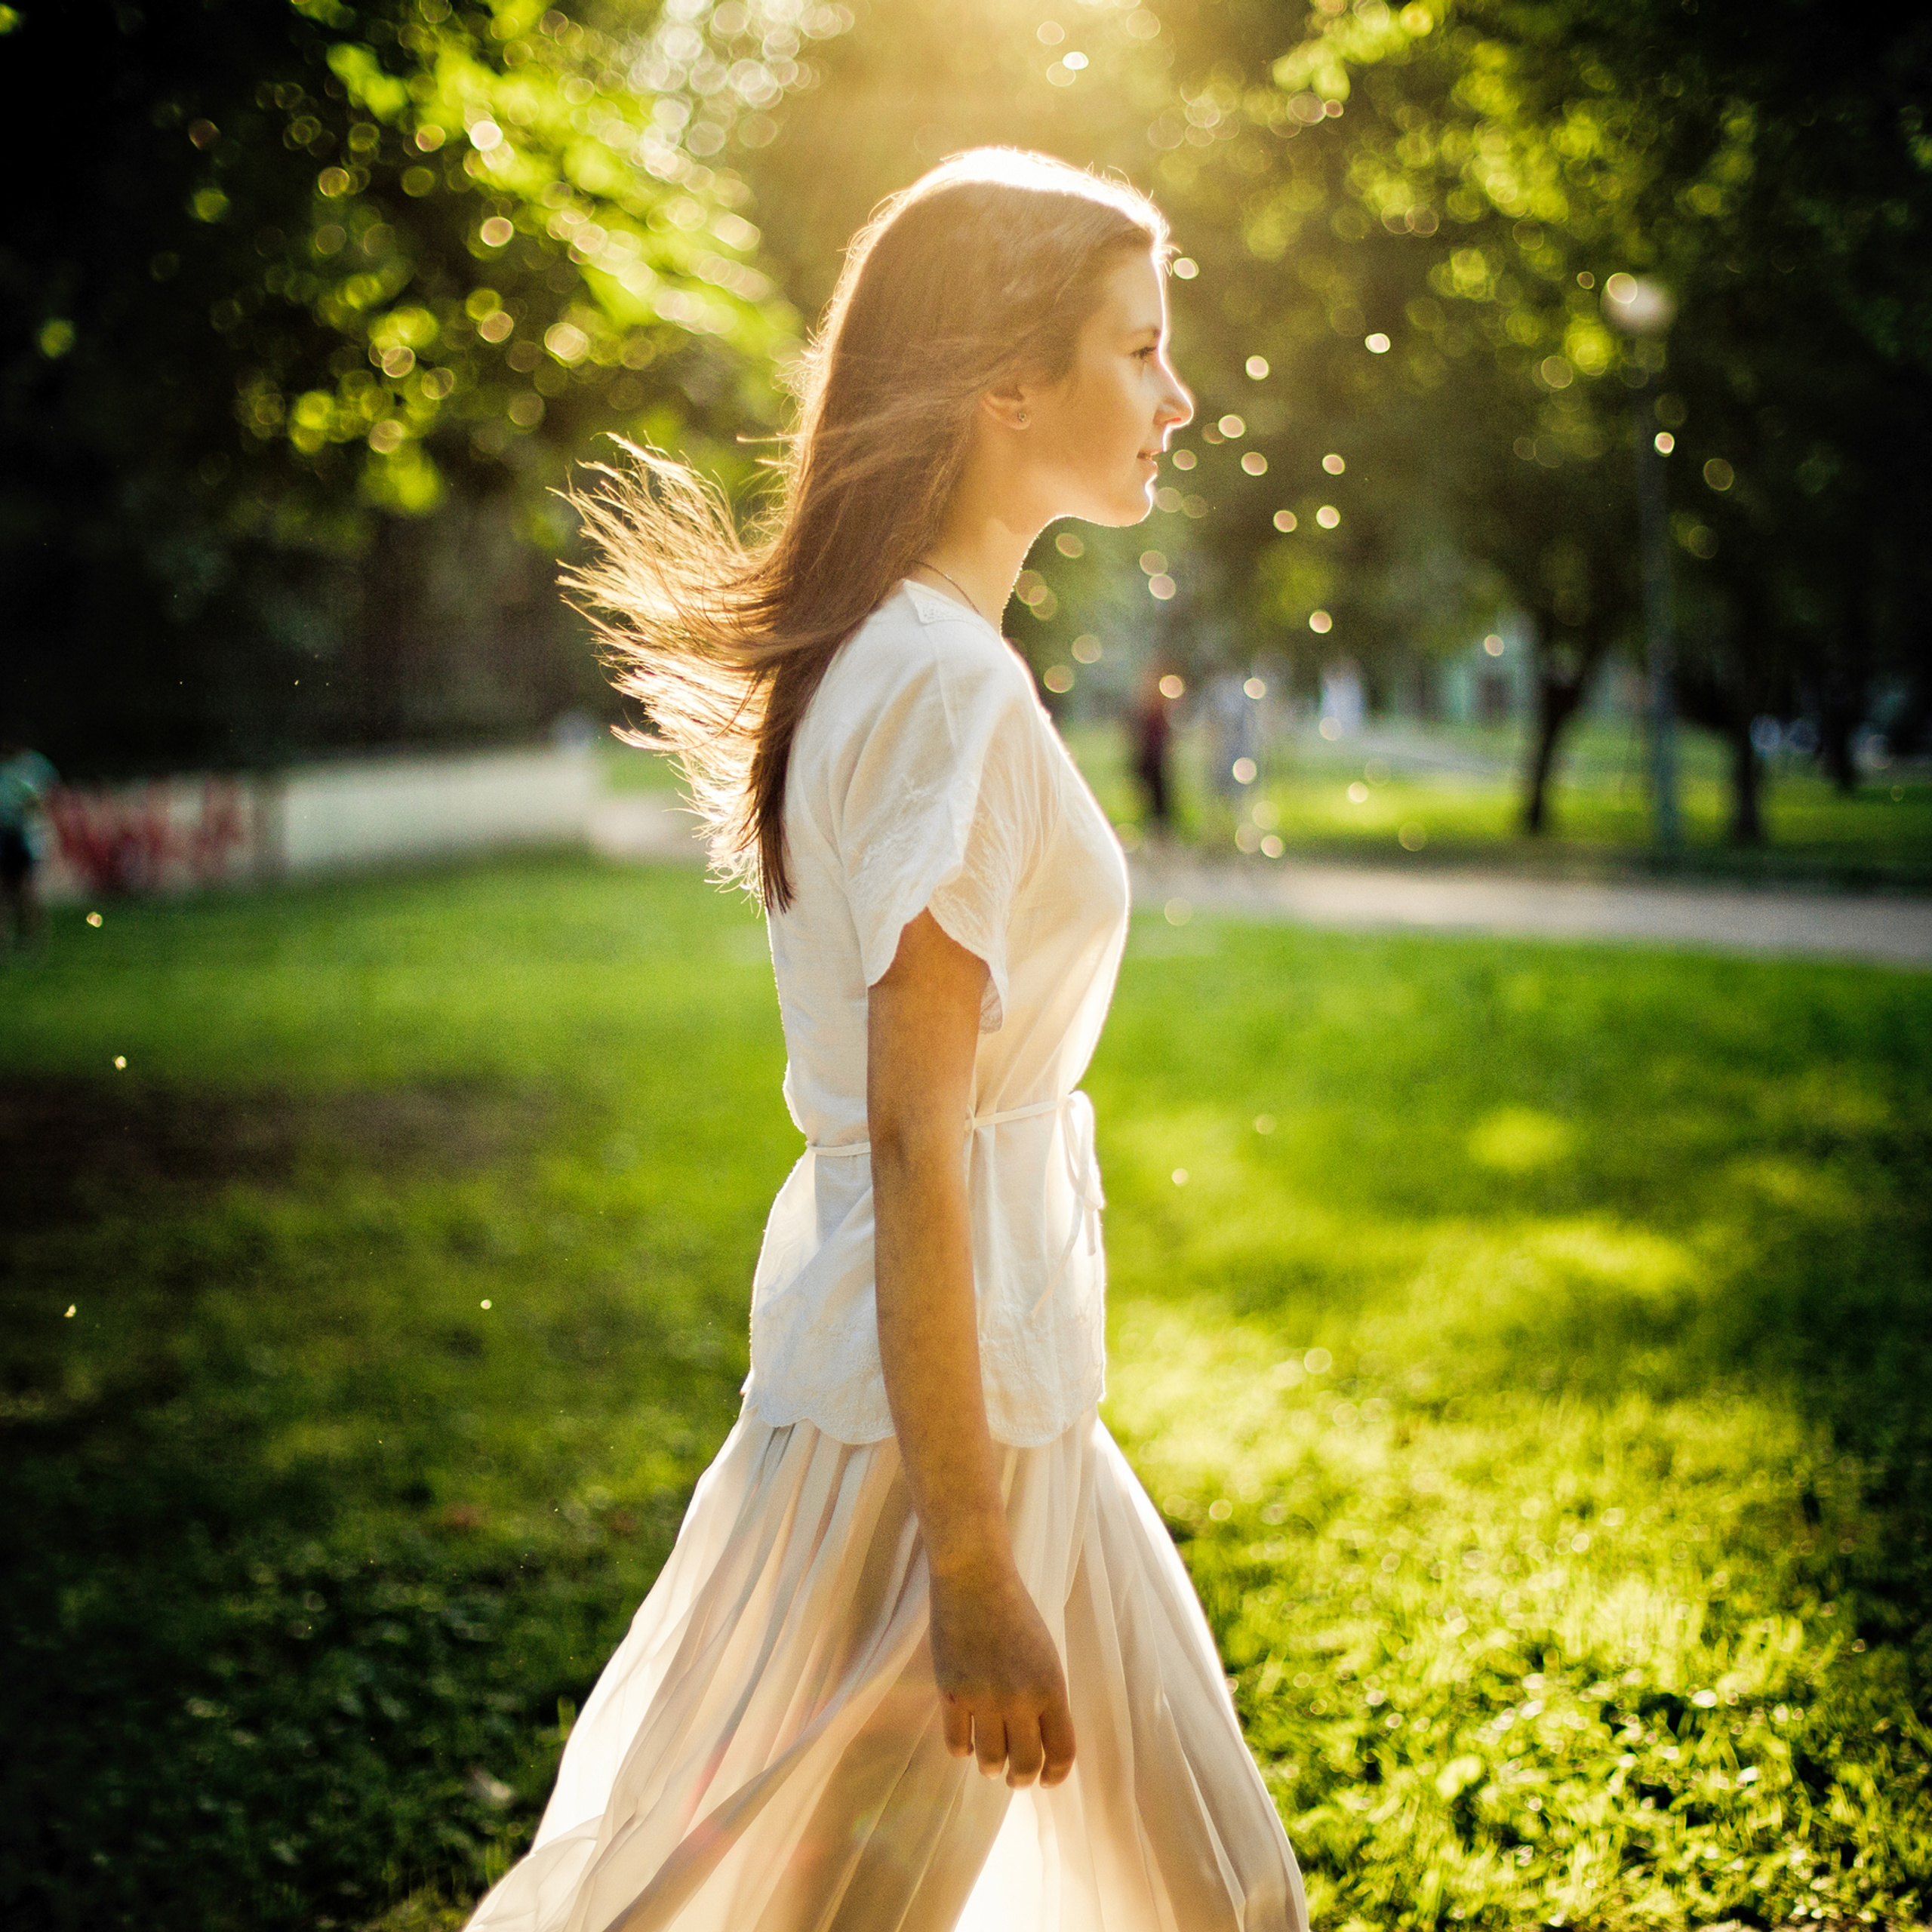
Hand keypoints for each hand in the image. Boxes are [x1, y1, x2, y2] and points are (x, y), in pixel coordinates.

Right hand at [929, 1559, 1075, 1788]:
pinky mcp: (952, 1694)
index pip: (1061, 1752)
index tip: (1046, 1780)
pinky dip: (963, 1749)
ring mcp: (984, 1698)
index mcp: (1051, 1688)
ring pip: (990, 1761)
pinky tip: (966, 1737)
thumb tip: (1040, 1744)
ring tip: (989, 1760)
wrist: (975, 1579)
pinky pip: (957, 1745)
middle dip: (1021, 1779)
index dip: (1054, 1775)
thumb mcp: (1045, 1656)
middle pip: (1025, 1765)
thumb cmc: (1014, 1613)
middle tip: (1014, 1777)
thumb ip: (1046, 1699)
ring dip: (991, 1766)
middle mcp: (1021, 1699)